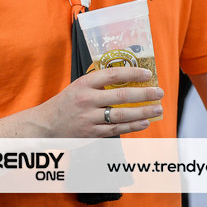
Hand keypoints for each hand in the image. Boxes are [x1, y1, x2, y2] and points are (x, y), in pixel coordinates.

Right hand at [32, 67, 162, 137]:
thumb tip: (129, 79)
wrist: (47, 124)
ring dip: (143, 112)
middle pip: (121, 96)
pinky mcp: (92, 133)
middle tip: (159, 92)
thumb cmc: (67, 102)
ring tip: (157, 108)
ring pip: (121, 115)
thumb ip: (99, 83)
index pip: (112, 75)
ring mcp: (89, 118)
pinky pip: (116, 130)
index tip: (147, 74)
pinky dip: (132, 126)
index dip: (132, 73)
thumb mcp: (79, 85)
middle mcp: (86, 100)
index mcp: (84, 83)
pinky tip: (144, 122)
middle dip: (143, 94)